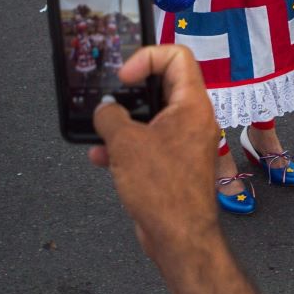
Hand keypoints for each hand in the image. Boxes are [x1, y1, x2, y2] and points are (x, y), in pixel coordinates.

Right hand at [90, 46, 219, 259]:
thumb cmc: (162, 189)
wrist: (179, 237)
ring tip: (101, 133)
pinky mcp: (174, 163)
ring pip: (151, 117)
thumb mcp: (125, 144)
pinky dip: (126, 146)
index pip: (177, 56)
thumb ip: (110, 117)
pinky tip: (102, 158)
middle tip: (110, 98)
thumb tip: (104, 110)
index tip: (124, 76)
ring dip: (123, 123)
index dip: (147, 57)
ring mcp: (185, 142)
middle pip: (162, 85)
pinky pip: (148, 143)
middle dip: (129, 92)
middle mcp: (193, 119)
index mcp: (191, 105)